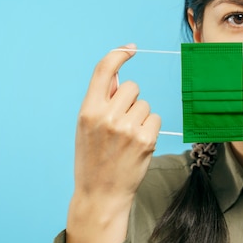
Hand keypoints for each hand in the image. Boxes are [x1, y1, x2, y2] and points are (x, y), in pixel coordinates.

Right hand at [66, 44, 160, 242]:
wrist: (101, 194)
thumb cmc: (93, 159)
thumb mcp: (87, 127)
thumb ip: (100, 101)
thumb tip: (119, 76)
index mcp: (88, 110)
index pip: (103, 71)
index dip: (118, 54)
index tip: (130, 49)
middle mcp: (107, 116)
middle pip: (132, 87)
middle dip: (130, 100)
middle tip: (121, 123)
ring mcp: (127, 128)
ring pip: (145, 104)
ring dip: (141, 117)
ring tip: (127, 139)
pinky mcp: (145, 139)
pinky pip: (155, 118)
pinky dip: (150, 129)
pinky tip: (139, 145)